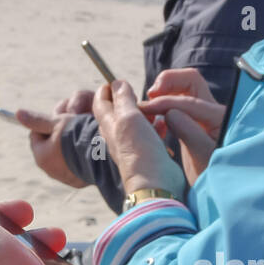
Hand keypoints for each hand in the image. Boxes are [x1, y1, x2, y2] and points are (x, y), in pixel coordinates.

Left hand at [13, 93, 93, 187]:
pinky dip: (85, 146)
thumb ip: (38, 120)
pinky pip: (79, 158)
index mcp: (42, 157)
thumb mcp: (58, 123)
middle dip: (64, 123)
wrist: (106, 158)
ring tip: (88, 122)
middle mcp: (52, 169)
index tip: (60, 113)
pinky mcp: (82, 177)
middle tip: (76, 113)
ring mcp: (67, 175)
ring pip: (67, 147)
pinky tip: (94, 138)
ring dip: (75, 132)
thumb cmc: (79, 137)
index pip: (37, 133)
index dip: (48, 120)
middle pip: (53, 139)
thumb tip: (18, 114)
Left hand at [92, 80, 186, 197]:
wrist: (153, 183)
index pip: (100, 103)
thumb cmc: (139, 150)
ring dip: (142, 113)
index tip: (113, 81)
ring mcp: (131, 146)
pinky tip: (163, 125)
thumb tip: (116, 83)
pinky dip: (155, 126)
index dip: (105, 90)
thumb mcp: (129, 118)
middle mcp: (117, 136)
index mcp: (109, 125)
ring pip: (134, 123)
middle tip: (135, 92)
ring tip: (152, 108)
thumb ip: (123, 99)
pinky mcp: (146, 154)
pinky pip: (148, 135)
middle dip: (125, 100)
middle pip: (116, 113)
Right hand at [138, 69, 224, 182]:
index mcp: (218, 117)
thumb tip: (169, 113)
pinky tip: (154, 116)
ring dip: (166, 91)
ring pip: (184, 90)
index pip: (187, 100)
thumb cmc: (214, 176)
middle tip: (150, 94)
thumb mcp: (202, 156)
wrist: (221, 190)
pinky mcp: (195, 124)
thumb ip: (188, 131)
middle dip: (169, 82)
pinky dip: (165, 103)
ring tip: (149, 103)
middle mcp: (213, 111)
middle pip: (191, 81)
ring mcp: (204, 116)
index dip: (163, 102)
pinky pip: (179, 103)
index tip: (143, 109)